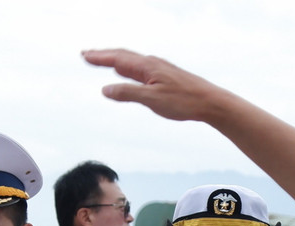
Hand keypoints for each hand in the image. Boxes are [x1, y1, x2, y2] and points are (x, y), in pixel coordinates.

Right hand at [82, 49, 225, 123]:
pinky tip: (128, 72)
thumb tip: (106, 89)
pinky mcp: (166, 77)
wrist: (210, 102)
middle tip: (87, 55)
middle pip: (123, 56)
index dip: (100, 57)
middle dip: (104, 55)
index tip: (84, 55)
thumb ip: (127, 93)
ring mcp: (160, 69)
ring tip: (102, 60)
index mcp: (147, 66)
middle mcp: (152, 64)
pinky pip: (141, 69)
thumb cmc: (184, 101)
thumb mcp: (152, 99)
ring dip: (115, 60)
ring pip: (132, 62)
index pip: (117, 59)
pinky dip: (128, 68)